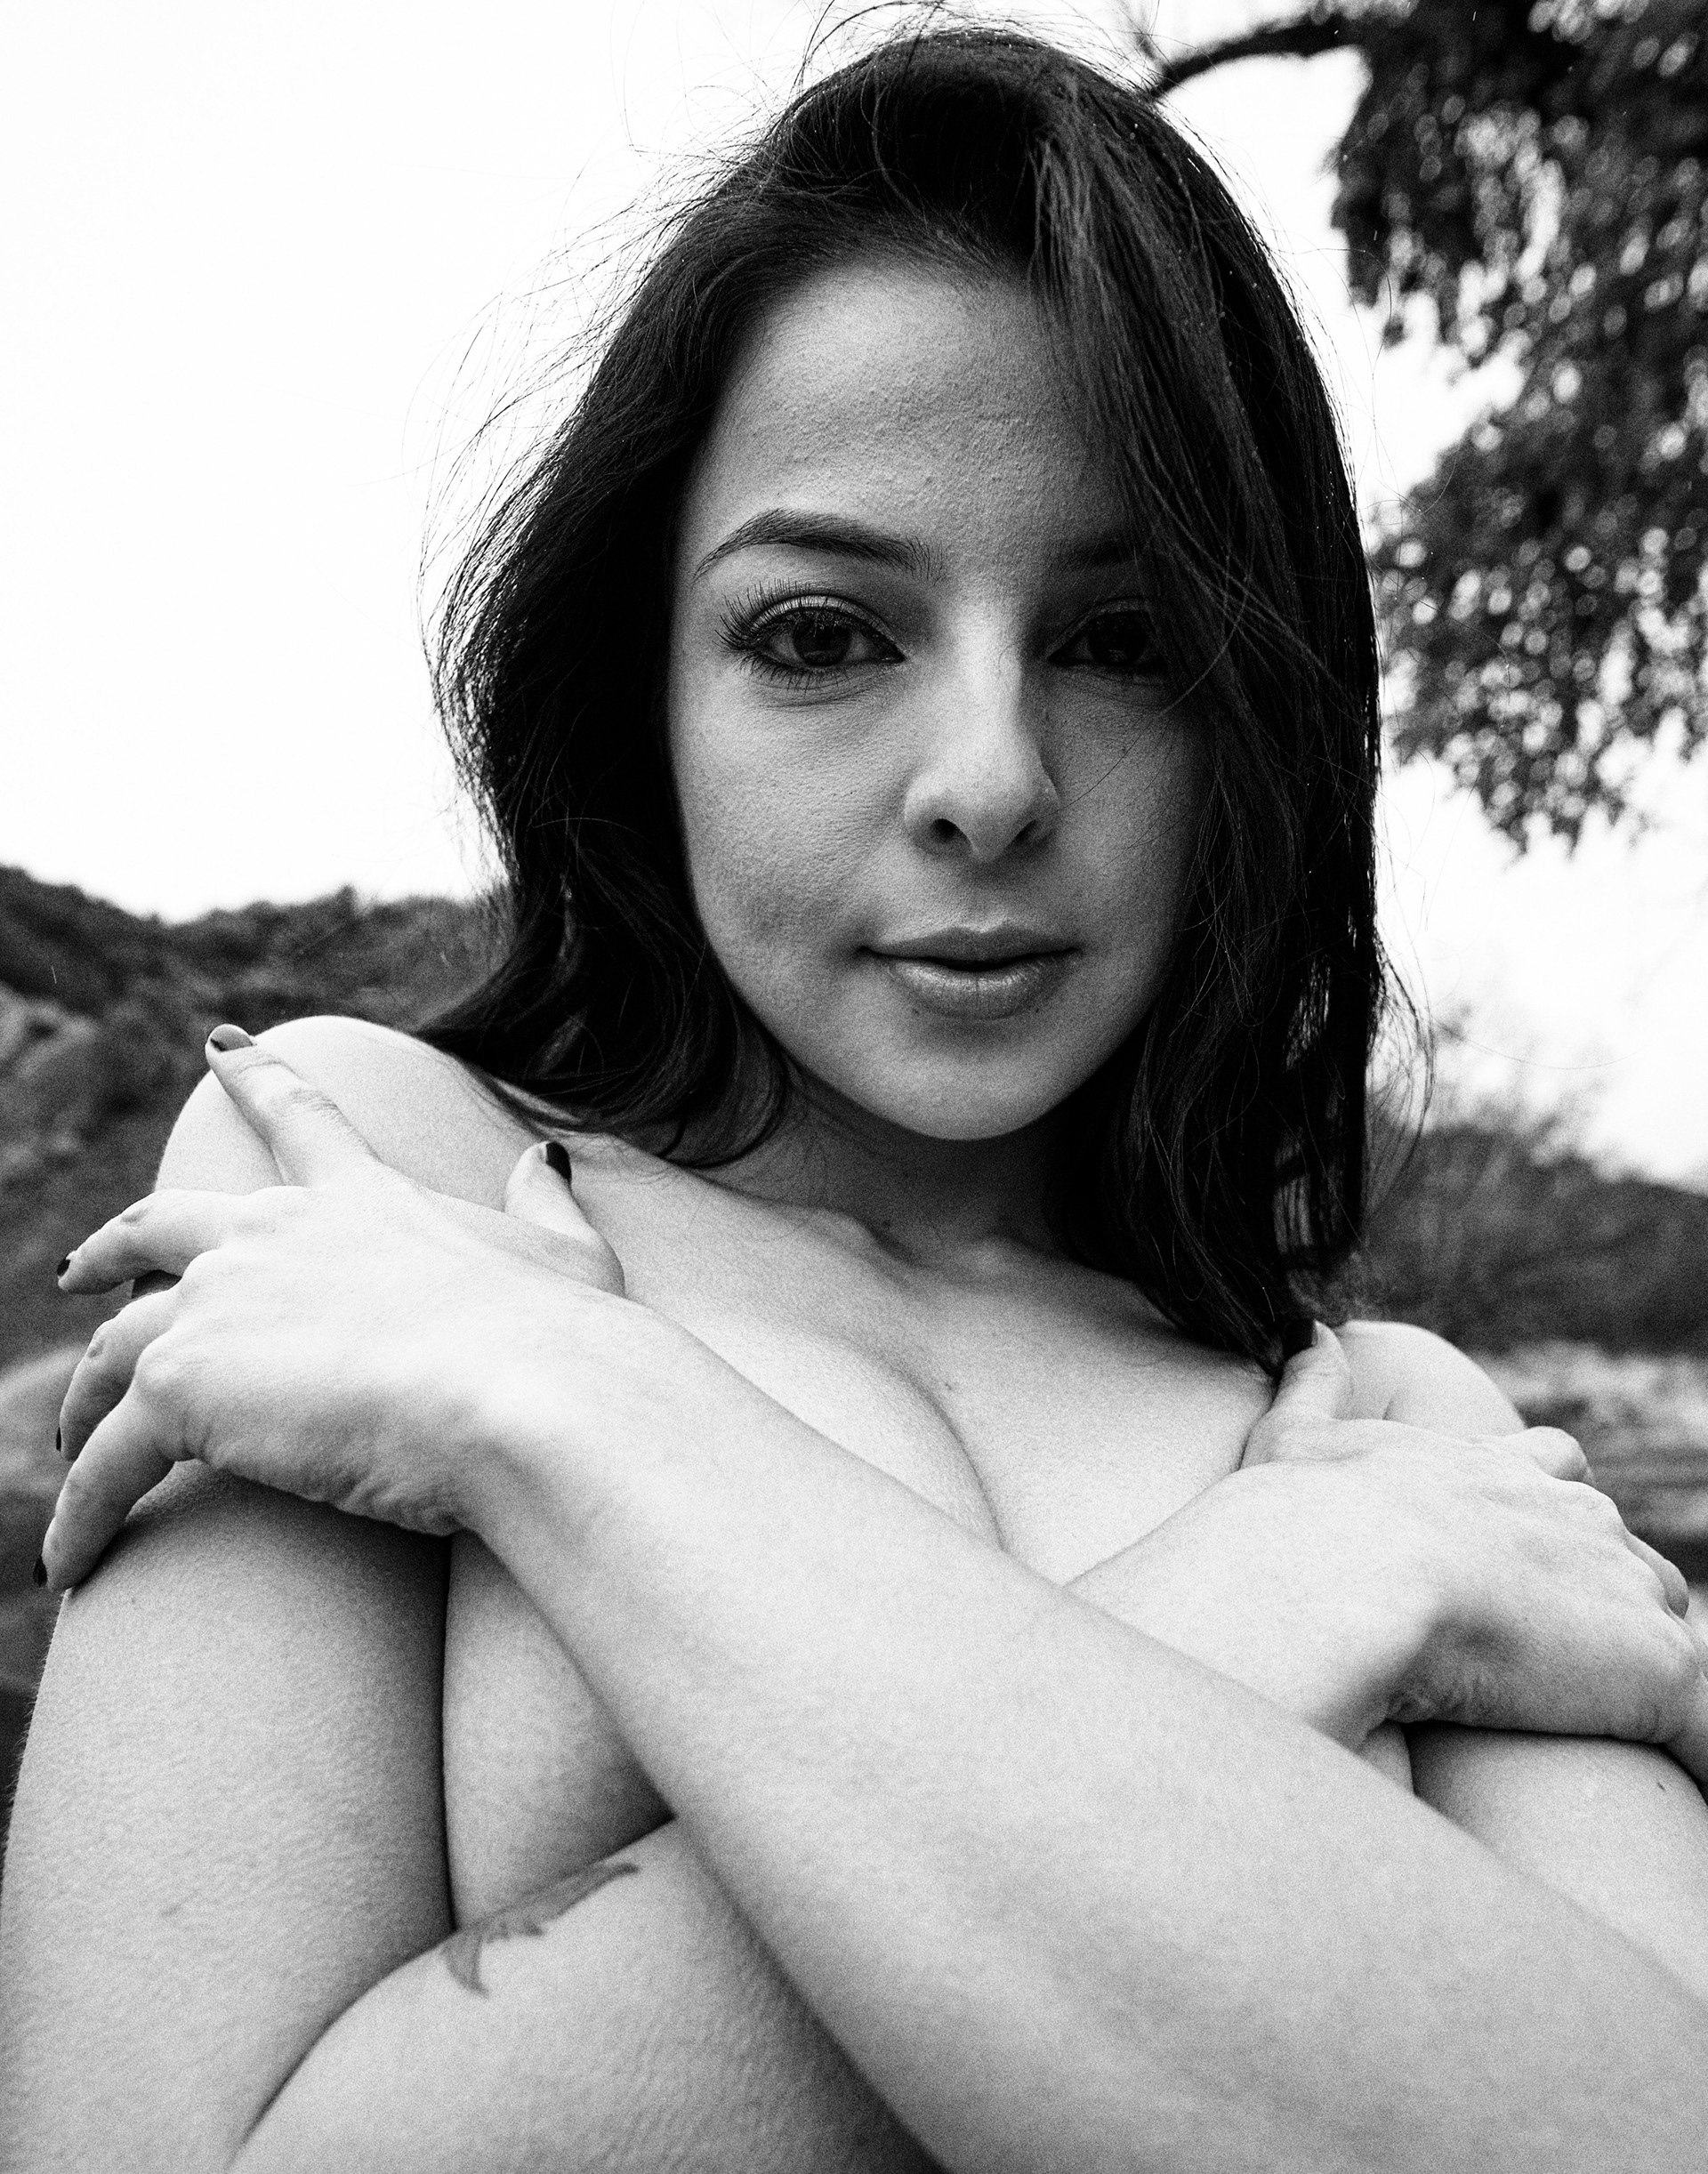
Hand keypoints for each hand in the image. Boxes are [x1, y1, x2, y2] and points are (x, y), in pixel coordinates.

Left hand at [44, 1030, 634, 1588]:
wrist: (523, 1395)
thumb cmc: (563, 1340)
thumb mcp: (568, 1257)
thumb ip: (547, 1206)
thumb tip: (549, 1162)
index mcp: (364, 1199)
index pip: (300, 1115)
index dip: (258, 1075)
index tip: (220, 1043)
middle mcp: (272, 1235)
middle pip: (158, 1225)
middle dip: (111, 1247)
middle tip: (75, 1271)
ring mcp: (217, 1305)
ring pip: (112, 1352)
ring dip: (84, 1403)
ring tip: (71, 1448)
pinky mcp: (179, 1388)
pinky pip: (106, 1463)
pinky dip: (81, 1515)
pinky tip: (72, 1562)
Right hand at [1235, 1326, 1707, 1776]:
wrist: (1345, 1574)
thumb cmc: (1306, 1518)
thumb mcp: (1297, 1441)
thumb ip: (1313, 1385)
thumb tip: (1305, 1327)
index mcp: (1493, 1470)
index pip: (1552, 1467)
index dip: (1544, 1505)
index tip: (1521, 1548)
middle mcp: (1573, 1516)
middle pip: (1624, 1553)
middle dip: (1603, 1597)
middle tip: (1558, 1655)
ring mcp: (1623, 1590)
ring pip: (1664, 1625)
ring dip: (1640, 1668)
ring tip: (1612, 1726)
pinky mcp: (1656, 1668)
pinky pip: (1706, 1726)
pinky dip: (1695, 1753)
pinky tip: (1681, 1787)